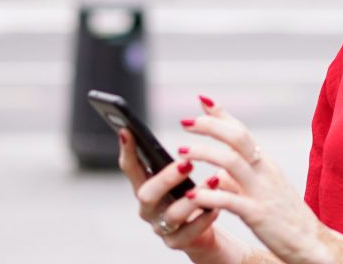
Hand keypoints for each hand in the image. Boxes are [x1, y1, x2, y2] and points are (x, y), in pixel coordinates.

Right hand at [118, 128, 226, 261]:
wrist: (207, 233)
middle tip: (186, 162)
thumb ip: (197, 134)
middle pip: (145, 193)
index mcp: (146, 185)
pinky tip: (217, 207)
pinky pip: (190, 233)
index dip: (126, 150)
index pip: (130, 167)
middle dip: (164, 177)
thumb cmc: (194, 193)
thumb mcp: (190, 168)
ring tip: (213, 181)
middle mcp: (148, 206)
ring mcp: (161, 227)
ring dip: (191, 198)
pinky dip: (203, 219)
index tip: (126, 130)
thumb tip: (205, 99)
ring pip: (170, 215)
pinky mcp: (178, 244)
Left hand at [175, 96, 332, 263]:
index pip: (241, 130)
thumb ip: (237, 180)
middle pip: (236, 137)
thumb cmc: (283, 216)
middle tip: (185, 124)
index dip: (221, 114)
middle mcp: (264, 171)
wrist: (312, 243)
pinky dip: (208, 195)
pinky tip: (192, 194)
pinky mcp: (257, 215)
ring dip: (203, 153)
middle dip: (209, 126)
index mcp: (264, 162)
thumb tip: (216, 174)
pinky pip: (229, 200)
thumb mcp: (262, 190)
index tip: (201, 100)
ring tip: (181, 153)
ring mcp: (261, 191)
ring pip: (230, 162)